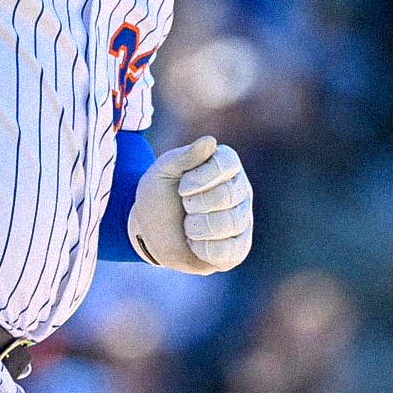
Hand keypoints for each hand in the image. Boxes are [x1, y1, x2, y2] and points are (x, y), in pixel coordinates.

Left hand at [127, 136, 251, 273]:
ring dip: (197, 228)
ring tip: (188, 226)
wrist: (150, 232)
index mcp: (225, 165)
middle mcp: (240, 190)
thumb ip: (185, 156)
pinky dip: (204, 249)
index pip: (227, 164)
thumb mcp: (162, 171)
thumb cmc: (159, 196)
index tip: (181, 188)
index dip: (200, 178)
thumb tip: (210, 142)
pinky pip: (230, 251)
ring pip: (230, 224)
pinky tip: (196, 244)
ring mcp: (242, 219)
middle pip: (227, 196)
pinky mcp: (239, 248)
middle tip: (185, 207)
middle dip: (195, 205)